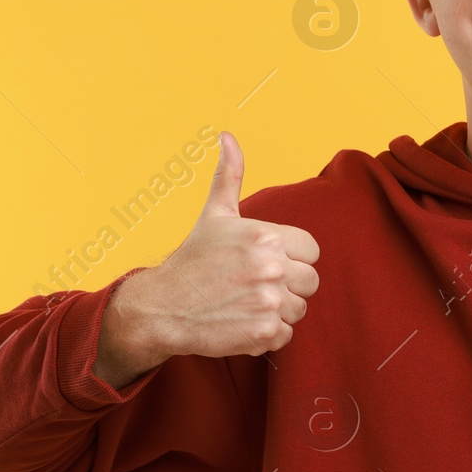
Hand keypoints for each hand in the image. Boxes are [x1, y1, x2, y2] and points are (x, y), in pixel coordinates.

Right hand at [95, 131, 320, 383]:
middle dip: (287, 286)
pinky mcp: (263, 333)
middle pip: (310, 282)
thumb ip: (229, 175)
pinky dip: (267, 335)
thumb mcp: (214, 214)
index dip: (290, 258)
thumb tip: (227, 136)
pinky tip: (241, 322)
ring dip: (277, 311)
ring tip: (245, 303)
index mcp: (266, 237)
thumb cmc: (192, 260)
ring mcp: (268, 302)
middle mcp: (270, 268)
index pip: (311, 251)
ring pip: (299, 309)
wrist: (160, 308)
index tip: (263, 263)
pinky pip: (286, 335)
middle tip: (252, 286)